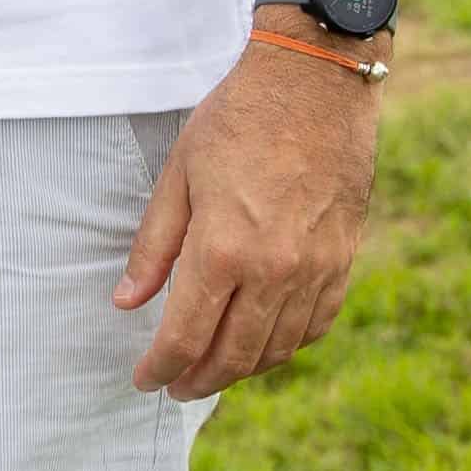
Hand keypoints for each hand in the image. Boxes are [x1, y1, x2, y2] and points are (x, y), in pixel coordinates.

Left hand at [118, 38, 383, 397]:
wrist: (317, 84)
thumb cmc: (238, 120)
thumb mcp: (179, 174)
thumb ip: (154, 246)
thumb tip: (127, 302)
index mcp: (224, 249)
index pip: (186, 337)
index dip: (160, 368)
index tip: (144, 379)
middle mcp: (274, 270)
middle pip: (233, 356)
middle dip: (197, 380)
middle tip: (175, 386)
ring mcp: (315, 268)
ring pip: (277, 348)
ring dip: (241, 370)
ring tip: (213, 370)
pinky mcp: (343, 259)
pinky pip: (315, 324)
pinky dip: (287, 345)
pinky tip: (264, 344)